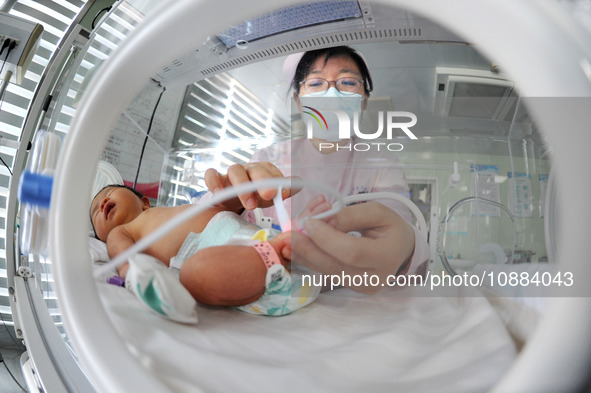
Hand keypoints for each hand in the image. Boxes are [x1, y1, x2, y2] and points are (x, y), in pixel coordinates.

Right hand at [204, 162, 298, 212]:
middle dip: (262, 182)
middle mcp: (249, 169)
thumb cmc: (256, 196)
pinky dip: (214, 181)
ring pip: (235, 170)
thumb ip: (285, 190)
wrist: (234, 202)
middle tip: (268, 195)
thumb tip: (299, 183)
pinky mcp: (217, 180)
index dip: (278, 180)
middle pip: (255, 169)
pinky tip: (219, 193)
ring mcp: (232, 174)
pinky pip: (211, 174)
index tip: (283, 193)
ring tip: (249, 204)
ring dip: (242, 185)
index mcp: (264, 170)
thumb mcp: (271, 196)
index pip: (272, 171)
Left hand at [286, 200, 415, 293]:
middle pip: (335, 266)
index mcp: (387, 256)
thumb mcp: (378, 212)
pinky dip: (309, 259)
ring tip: (286, 240)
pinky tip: (294, 248)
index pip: (352, 251)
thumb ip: (352, 215)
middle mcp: (375, 278)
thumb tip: (324, 221)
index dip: (327, 238)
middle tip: (288, 234)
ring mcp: (361, 287)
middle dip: (308, 249)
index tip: (309, 222)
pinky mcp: (349, 287)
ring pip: (326, 272)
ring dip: (304, 255)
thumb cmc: (390, 227)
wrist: (400, 249)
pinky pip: (325, 273)